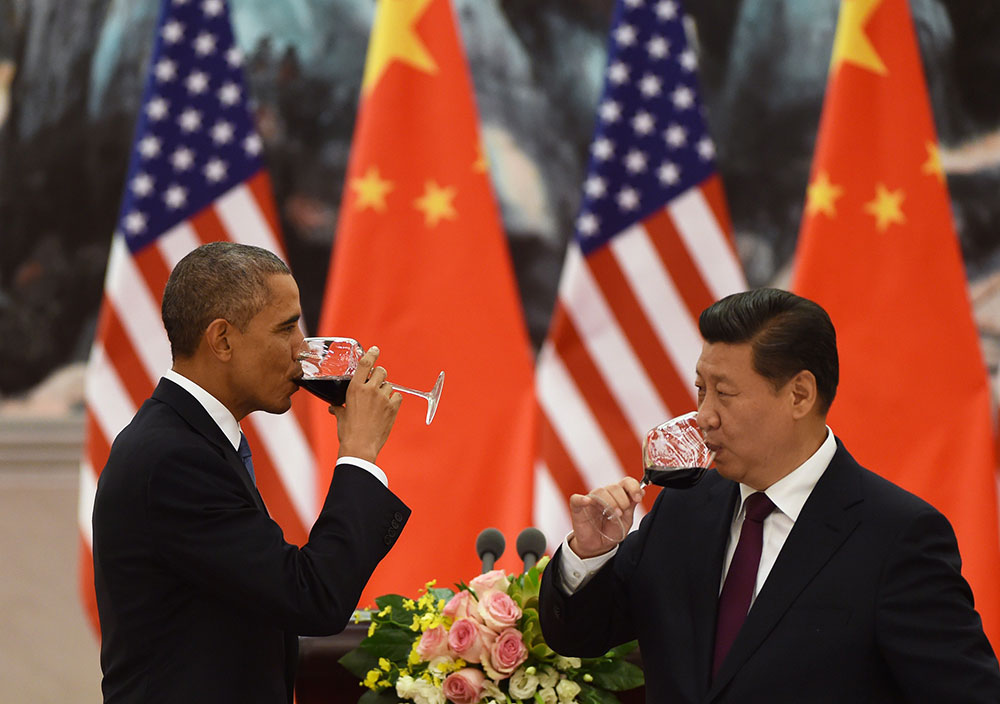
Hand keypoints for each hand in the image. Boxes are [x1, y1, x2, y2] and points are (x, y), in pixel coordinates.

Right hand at [330, 346, 401, 462]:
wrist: (360, 446)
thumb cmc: (348, 432)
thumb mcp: (341, 416)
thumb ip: (339, 408)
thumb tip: (334, 408)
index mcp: (355, 388)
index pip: (365, 364)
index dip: (372, 354)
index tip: (375, 350)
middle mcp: (370, 390)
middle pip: (381, 371)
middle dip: (380, 376)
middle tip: (376, 384)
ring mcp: (383, 398)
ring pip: (389, 385)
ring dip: (386, 390)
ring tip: (379, 402)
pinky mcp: (392, 407)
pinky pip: (397, 396)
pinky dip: (394, 400)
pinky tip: (388, 407)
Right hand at [568, 477, 643, 557]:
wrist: (598, 545)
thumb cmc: (611, 531)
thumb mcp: (626, 520)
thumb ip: (631, 506)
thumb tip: (641, 492)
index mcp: (618, 495)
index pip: (626, 482)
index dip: (633, 487)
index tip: (637, 498)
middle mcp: (605, 494)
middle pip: (614, 487)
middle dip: (622, 499)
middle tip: (622, 513)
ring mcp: (591, 500)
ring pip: (600, 492)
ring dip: (609, 502)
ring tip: (614, 514)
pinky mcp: (578, 508)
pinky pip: (576, 499)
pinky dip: (581, 499)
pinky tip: (587, 502)